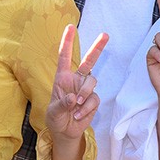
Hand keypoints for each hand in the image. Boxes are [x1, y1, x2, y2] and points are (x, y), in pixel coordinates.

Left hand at [46, 24, 107, 140]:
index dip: (67, 42)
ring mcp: (85, 90)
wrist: (65, 132)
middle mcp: (75, 81)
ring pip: (92, 82)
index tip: (70, 28)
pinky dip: (86, 107)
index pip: (65, 57)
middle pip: (89, 61)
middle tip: (105, 35)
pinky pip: (94, 99)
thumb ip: (62, 104)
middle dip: (97, 48)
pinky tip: (78, 115)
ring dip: (84, 94)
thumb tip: (73, 98)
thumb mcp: (53, 112)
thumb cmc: (55, 118)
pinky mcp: (93, 100)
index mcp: (62, 78)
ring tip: (75, 106)